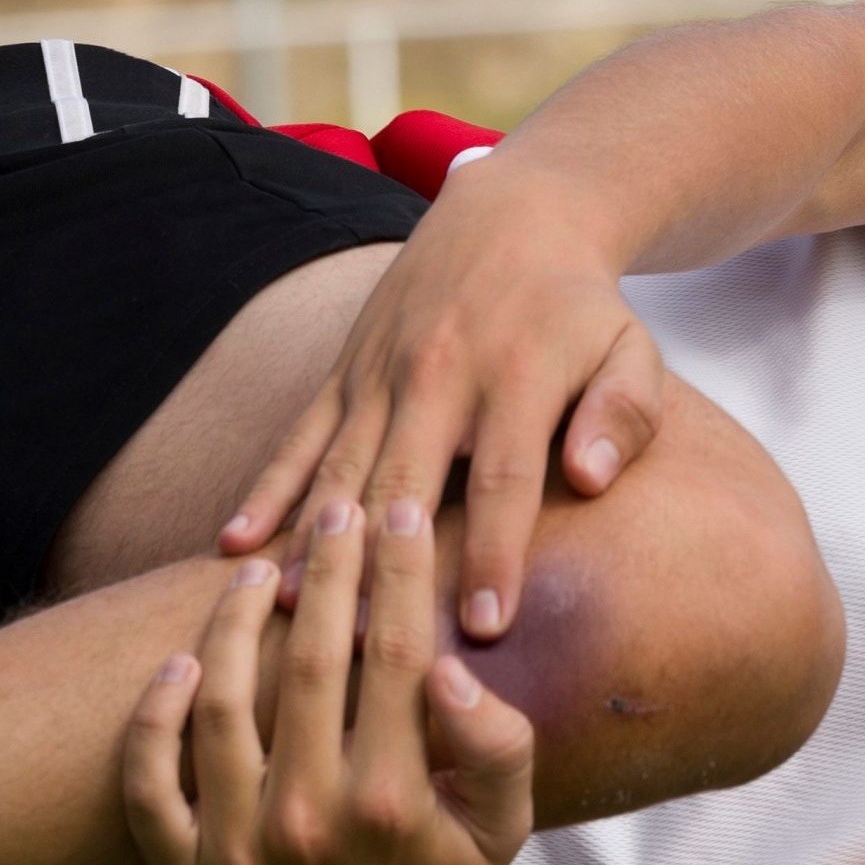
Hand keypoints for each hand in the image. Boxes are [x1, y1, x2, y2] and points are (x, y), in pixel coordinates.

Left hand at [125, 498, 534, 864]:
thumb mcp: (509, 822)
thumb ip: (497, 743)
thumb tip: (444, 664)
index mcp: (393, 802)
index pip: (393, 656)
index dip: (397, 575)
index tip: (397, 515)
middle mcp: (309, 823)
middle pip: (307, 665)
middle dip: (325, 573)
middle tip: (332, 510)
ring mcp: (237, 852)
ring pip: (221, 709)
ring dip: (234, 627)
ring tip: (257, 572)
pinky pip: (151, 784)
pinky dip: (156, 720)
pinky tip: (179, 664)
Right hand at [218, 165, 662, 640]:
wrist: (514, 215)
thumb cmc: (582, 309)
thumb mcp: (632, 349)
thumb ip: (625, 413)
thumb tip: (592, 480)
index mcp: (518, 378)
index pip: (505, 481)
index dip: (493, 555)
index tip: (486, 627)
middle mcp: (440, 376)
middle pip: (406, 484)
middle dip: (389, 567)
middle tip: (371, 648)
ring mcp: (382, 374)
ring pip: (342, 468)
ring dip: (316, 542)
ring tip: (291, 616)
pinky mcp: (345, 372)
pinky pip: (300, 438)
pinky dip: (266, 491)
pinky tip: (233, 545)